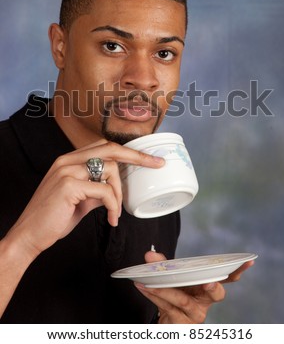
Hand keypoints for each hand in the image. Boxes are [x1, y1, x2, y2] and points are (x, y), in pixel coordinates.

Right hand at [6, 140, 163, 259]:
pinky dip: (113, 205)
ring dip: (120, 193)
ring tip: (116, 212)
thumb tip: (114, 190)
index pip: (103, 146)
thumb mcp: (80, 200)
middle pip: (110, 148)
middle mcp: (67, 160)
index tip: (149, 159)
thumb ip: (96, 189)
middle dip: (137, 156)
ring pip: (110, 169)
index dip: (127, 151)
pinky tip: (111, 218)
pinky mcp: (68, 185)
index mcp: (69, 160)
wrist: (28, 235)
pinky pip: (104, 191)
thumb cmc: (53, 218)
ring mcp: (67, 170)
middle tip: (156, 165)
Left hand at [135, 251, 254, 323]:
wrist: (167, 323)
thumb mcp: (173, 279)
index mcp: (207, 288)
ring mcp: (194, 315)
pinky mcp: (181, 324)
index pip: (227, 278)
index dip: (238, 270)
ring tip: (149, 282)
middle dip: (213, 288)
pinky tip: (143, 287)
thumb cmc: (175, 296)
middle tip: (209, 282)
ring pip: (183, 301)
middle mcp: (205, 302)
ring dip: (165, 290)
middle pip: (215, 295)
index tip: (248, 261)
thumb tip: (151, 254)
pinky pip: (168, 308)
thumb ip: (163, 266)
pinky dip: (154, 296)